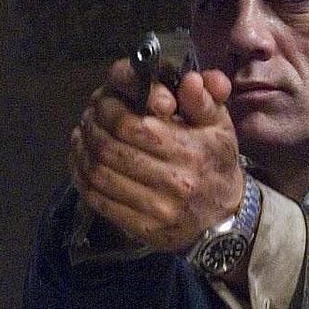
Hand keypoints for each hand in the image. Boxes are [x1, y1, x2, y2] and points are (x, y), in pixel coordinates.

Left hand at [70, 59, 243, 253]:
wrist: (226, 217)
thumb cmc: (216, 164)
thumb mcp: (220, 127)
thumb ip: (203, 100)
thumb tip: (189, 79)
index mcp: (190, 151)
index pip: (131, 125)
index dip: (109, 109)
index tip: (104, 101)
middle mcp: (173, 182)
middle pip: (110, 149)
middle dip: (92, 127)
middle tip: (89, 117)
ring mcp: (157, 209)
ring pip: (100, 175)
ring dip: (83, 152)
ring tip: (82, 136)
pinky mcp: (143, 229)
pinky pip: (100, 201)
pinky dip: (83, 179)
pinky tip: (82, 163)